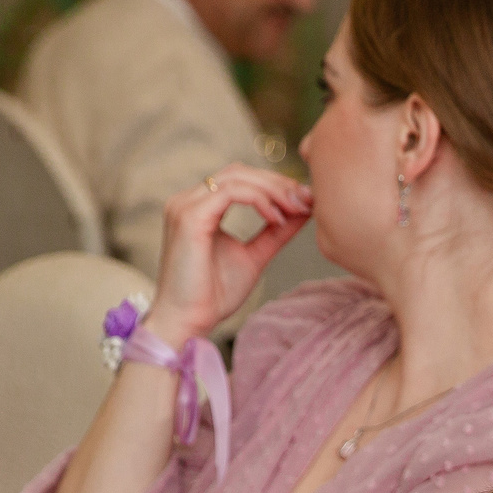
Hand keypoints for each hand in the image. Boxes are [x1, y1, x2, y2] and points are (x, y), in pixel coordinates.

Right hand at [148, 164, 312, 339]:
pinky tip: (277, 218)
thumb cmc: (213, 295)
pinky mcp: (189, 216)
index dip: (275, 184)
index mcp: (199, 207)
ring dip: (272, 190)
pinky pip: (231, 193)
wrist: (188, 321)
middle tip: (307, 199)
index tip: (306, 199)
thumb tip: (304, 211)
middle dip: (277, 183)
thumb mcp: (254, 256)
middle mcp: (188, 200)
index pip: (240, 179)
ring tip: (296, 208)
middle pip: (239, 172)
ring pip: (236, 177)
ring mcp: (185, 205)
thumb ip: (275, 232)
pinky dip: (259, 200)